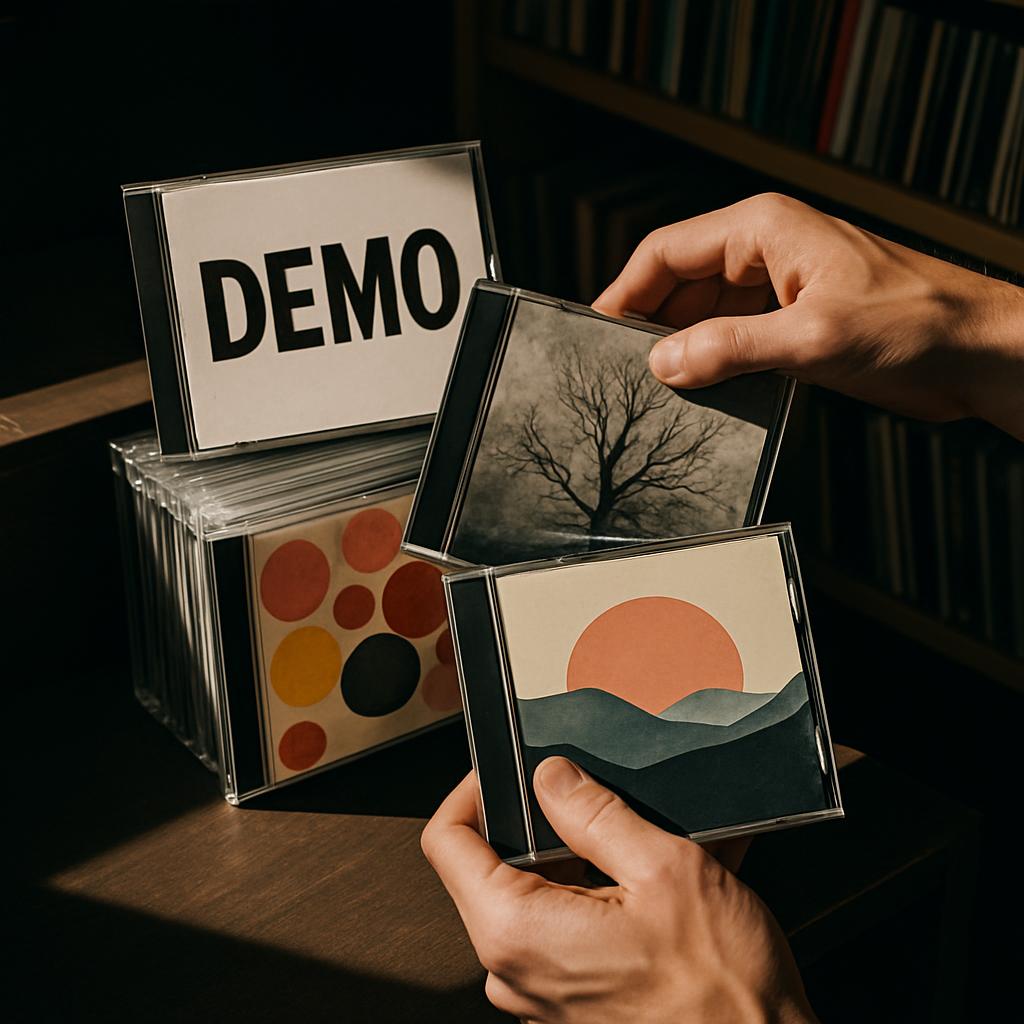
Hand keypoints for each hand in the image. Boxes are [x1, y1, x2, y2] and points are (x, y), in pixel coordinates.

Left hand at [421, 760, 816, 1023]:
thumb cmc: (723, 989)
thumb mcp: (664, 870)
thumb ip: (595, 814)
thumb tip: (550, 775)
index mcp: (518, 932)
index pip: (447, 842)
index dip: (472, 790)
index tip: (509, 769)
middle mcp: (515, 971)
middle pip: (489, 867)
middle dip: (538, 823)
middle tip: (591, 797)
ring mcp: (542, 993)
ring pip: (531, 895)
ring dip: (577, 857)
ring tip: (636, 839)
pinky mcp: (571, 1004)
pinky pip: (562, 930)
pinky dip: (596, 894)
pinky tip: (647, 880)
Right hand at [594, 193, 1023, 439]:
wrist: (977, 351)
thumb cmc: (917, 322)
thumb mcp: (812, 336)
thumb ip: (730, 347)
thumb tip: (663, 362)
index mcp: (763, 229)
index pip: (666, 252)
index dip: (624, 292)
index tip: (594, 332)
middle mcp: (765, 253)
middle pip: (679, 284)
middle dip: (649, 326)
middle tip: (621, 372)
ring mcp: (779, 290)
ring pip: (703, 315)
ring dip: (680, 349)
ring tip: (655, 389)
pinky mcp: (792, 325)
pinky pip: (732, 340)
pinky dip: (711, 364)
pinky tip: (700, 394)